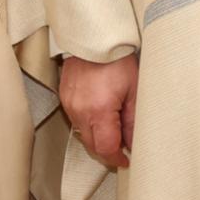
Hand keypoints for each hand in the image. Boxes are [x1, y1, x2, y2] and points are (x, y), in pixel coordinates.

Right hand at [59, 54, 137, 170]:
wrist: (94, 39)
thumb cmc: (117, 60)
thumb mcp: (134, 91)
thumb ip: (133, 121)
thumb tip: (133, 144)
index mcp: (99, 110)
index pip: (106, 148)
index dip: (117, 158)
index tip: (126, 159)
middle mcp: (80, 111)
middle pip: (92, 146)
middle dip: (108, 151)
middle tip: (123, 147)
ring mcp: (70, 105)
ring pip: (83, 134)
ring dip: (98, 137)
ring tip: (114, 127)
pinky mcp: (65, 98)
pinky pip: (76, 120)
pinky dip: (89, 123)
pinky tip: (101, 115)